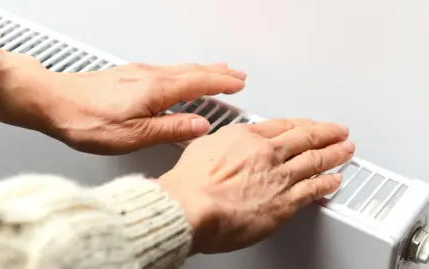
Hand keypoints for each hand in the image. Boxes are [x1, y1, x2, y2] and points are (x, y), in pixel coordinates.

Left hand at [47, 63, 245, 153]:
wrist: (52, 101)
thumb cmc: (87, 120)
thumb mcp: (134, 135)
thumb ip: (171, 128)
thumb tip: (200, 126)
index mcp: (156, 90)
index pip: (200, 83)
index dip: (222, 83)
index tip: (239, 83)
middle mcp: (149, 76)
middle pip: (193, 71)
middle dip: (218, 72)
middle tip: (236, 74)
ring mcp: (138, 73)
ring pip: (179, 68)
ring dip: (202, 70)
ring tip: (216, 71)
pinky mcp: (127, 75)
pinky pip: (166, 70)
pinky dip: (183, 72)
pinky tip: (180, 77)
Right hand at [157, 119, 354, 253]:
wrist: (191, 207)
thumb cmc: (190, 183)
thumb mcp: (202, 148)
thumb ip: (222, 145)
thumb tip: (226, 146)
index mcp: (246, 137)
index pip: (281, 125)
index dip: (300, 124)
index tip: (307, 125)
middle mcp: (267, 153)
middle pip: (305, 137)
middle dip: (326, 133)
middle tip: (338, 131)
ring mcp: (279, 176)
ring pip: (316, 160)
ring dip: (335, 154)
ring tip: (346, 150)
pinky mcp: (285, 202)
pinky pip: (314, 189)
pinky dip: (328, 183)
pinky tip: (336, 180)